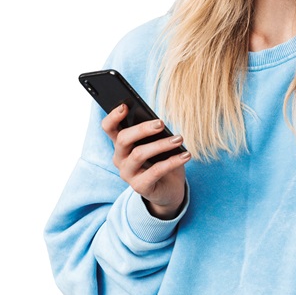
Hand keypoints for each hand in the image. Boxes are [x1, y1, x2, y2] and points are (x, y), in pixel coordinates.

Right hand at [101, 104, 190, 218]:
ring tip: (179, 138)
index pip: (109, 128)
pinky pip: (156, 171)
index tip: (124, 106)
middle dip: (142, 129)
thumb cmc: (161, 159)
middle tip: (161, 123)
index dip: (113, 116)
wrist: (169, 188)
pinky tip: (186, 155)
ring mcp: (128, 174)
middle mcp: (120, 158)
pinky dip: (173, 161)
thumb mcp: (156, 143)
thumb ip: (153, 132)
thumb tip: (159, 122)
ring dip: (161, 144)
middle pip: (123, 139)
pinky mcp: (140, 186)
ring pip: (139, 154)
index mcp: (121, 144)